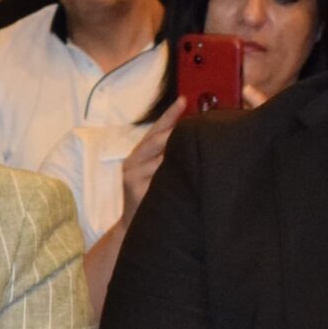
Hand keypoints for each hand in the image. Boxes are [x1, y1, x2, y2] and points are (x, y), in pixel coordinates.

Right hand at [119, 97, 184, 218]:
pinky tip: (184, 165)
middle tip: (192, 115)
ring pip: (159, 156)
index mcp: (138, 155)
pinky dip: (170, 168)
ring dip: (176, 147)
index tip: (183, 100)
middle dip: (173, 126)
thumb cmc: (151, 200)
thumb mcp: (155, 175)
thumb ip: (166, 157)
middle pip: (155, 139)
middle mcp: (132, 161)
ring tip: (195, 138)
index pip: (155, 130)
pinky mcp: (135, 189)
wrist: (132, 229)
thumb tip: (192, 139)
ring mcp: (132, 175)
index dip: (169, 115)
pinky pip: (157, 175)